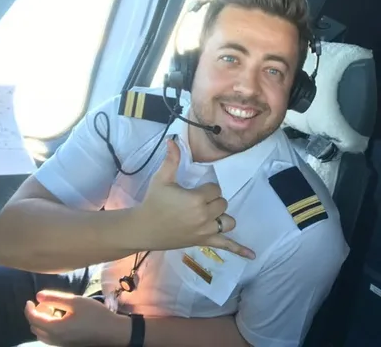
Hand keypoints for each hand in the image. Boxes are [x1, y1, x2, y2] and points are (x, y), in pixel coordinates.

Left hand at [24, 290, 129, 345]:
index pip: (33, 319)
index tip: (30, 300)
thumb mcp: (75, 301)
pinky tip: (61, 318)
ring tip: (53, 309)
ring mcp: (60, 345)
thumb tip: (38, 295)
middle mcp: (54, 340)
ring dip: (42, 322)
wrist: (111, 332)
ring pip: (42, 335)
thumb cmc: (94, 314)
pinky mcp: (67, 345)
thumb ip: (55, 298)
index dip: (29, 309)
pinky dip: (49, 327)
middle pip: (35, 328)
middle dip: (35, 315)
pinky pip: (50, 338)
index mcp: (55, 329)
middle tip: (46, 303)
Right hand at [135, 139, 254, 258]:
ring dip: (221, 216)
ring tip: (208, 214)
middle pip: (222, 203)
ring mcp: (206, 231)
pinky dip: (239, 250)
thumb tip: (173, 139)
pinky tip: (252, 256)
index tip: (192, 190)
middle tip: (195, 201)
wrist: (144, 228)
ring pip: (228, 221)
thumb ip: (171, 159)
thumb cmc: (153, 202)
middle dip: (212, 200)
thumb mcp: (162, 178)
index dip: (206, 188)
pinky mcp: (204, 242)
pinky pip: (226, 246)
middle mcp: (205, 216)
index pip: (215, 189)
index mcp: (197, 199)